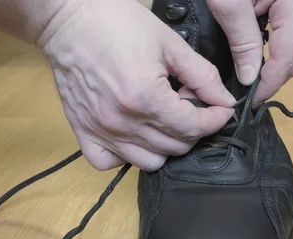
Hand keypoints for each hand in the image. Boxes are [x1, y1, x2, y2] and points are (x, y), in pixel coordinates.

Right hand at [38, 0, 235, 170]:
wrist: (68, 20)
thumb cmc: (115, 23)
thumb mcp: (169, 43)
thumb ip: (202, 76)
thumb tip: (224, 101)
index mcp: (146, 97)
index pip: (194, 128)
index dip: (215, 119)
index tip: (220, 109)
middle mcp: (123, 122)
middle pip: (176, 147)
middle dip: (193, 128)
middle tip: (188, 103)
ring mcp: (101, 131)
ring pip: (150, 162)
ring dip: (166, 145)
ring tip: (164, 118)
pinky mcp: (83, 132)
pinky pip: (110, 163)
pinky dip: (127, 155)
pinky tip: (135, 133)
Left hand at [207, 0, 292, 103]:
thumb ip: (242, 37)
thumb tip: (249, 77)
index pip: (288, 57)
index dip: (269, 84)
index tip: (250, 100)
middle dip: (276, 76)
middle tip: (249, 87)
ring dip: (283, 60)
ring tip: (255, 66)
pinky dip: (288, 41)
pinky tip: (266, 42)